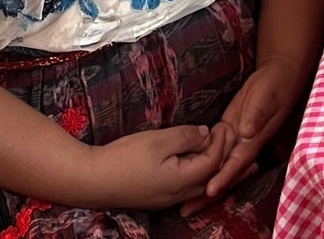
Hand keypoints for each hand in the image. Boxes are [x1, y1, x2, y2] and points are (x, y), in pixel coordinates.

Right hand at [88, 125, 223, 210]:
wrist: (90, 180)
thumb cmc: (123, 158)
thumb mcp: (158, 140)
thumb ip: (186, 136)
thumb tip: (207, 133)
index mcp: (181, 182)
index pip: (214, 162)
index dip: (221, 142)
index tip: (223, 124)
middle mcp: (177, 196)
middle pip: (212, 179)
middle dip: (226, 158)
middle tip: (233, 139)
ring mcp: (166, 200)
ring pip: (200, 186)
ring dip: (215, 168)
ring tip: (224, 152)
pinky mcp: (157, 198)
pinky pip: (187, 188)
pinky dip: (199, 174)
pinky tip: (198, 162)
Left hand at [179, 58, 301, 214]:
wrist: (278, 75)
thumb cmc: (275, 85)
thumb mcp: (267, 97)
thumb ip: (258, 114)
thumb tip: (247, 131)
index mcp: (255, 139)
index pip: (237, 163)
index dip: (225, 177)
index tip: (210, 191)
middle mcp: (244, 144)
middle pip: (224, 172)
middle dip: (207, 192)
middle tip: (187, 209)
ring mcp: (236, 138)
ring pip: (217, 165)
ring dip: (202, 182)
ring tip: (184, 200)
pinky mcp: (228, 129)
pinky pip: (214, 150)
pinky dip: (203, 163)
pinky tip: (188, 172)